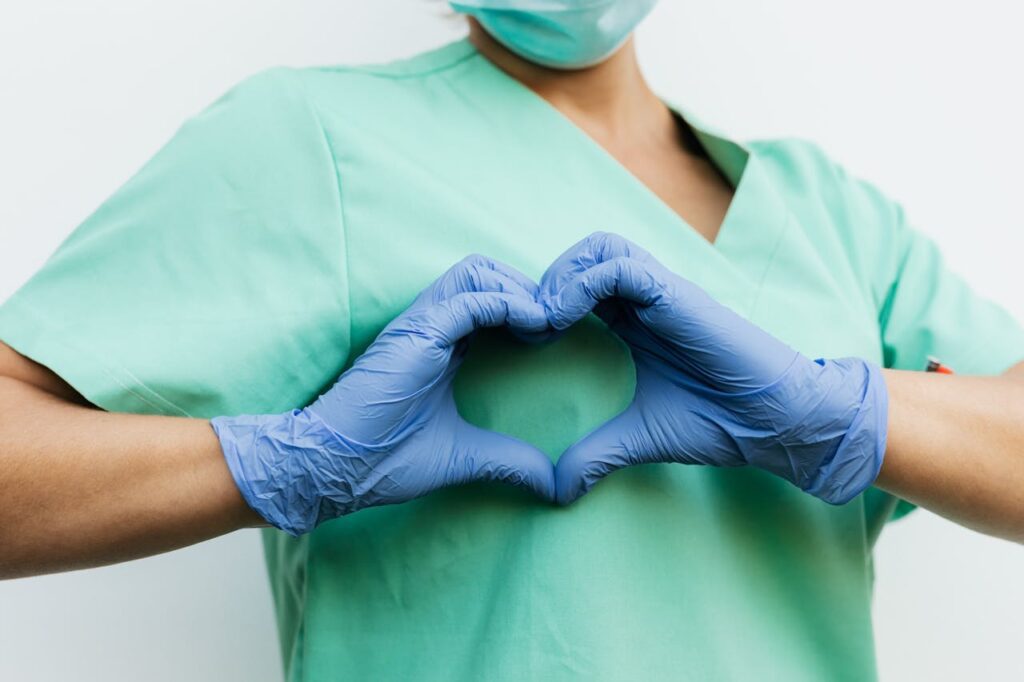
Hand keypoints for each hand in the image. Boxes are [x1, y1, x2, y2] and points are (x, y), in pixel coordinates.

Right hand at [212, 255, 555, 534]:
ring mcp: (421, 325)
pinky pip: (469, 299)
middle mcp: (431, 326)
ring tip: (546, 324)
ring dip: (519, 290)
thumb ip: (507, 460)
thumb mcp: (462, 457)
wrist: (332, 469)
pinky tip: (536, 327)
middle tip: (555, 325)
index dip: (525, 309)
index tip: (553, 338)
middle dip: (527, 289)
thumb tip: (551, 484)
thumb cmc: (382, 460)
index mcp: (440, 345)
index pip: (488, 300)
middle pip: (486, 273)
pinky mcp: (416, 332)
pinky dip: (507, 304)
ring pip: (477, 272)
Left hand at [540, 232, 887, 505]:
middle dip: (548, 281)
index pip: (580, 285)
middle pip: (586, 255)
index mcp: (636, 320)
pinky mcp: (677, 295)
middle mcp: (648, 298)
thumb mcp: (640, 437)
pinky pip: (621, 267)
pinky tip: (561, 318)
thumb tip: (557, 488)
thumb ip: (596, 454)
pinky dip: (583, 284)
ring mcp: (663, 292)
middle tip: (525, 325)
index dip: (545, 302)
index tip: (522, 340)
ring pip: (601, 247)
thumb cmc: (719, 422)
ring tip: (541, 319)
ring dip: (562, 276)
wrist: (776, 425)